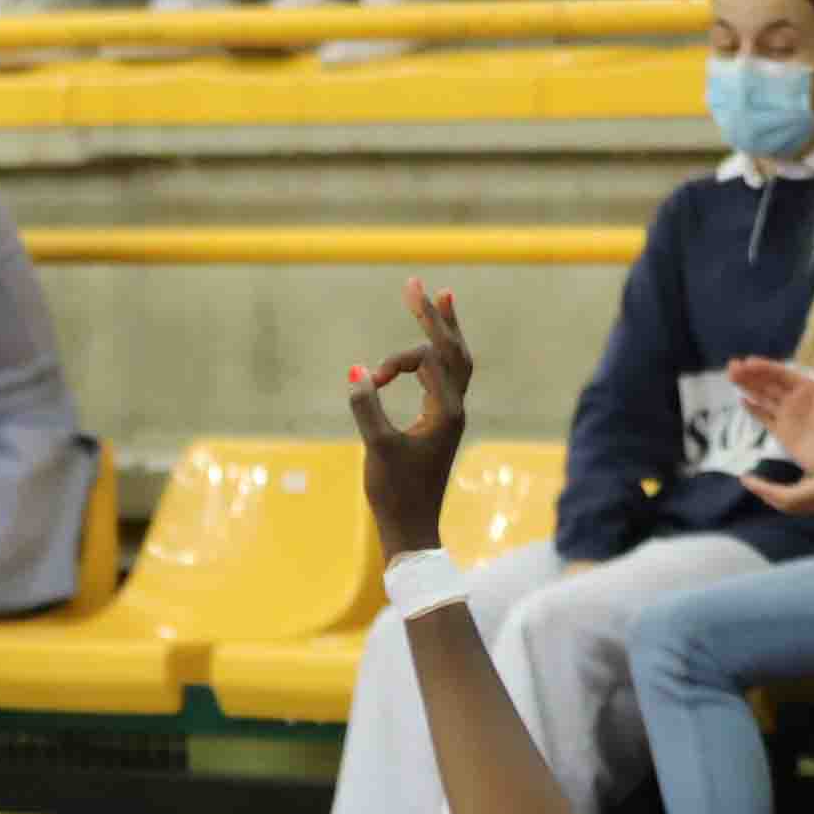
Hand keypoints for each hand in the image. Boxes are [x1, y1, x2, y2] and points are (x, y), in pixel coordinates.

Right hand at [341, 278, 469, 557]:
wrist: (412, 530)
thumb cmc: (395, 493)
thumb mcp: (377, 448)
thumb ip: (367, 408)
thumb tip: (357, 371)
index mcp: (447, 411)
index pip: (428, 359)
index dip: (397, 361)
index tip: (372, 380)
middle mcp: (455, 408)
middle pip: (453, 349)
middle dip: (434, 317)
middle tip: (416, 283)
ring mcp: (450, 416)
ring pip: (455, 362)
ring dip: (445, 331)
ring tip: (443, 298)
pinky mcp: (441, 425)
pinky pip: (446, 378)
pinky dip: (438, 356)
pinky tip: (430, 349)